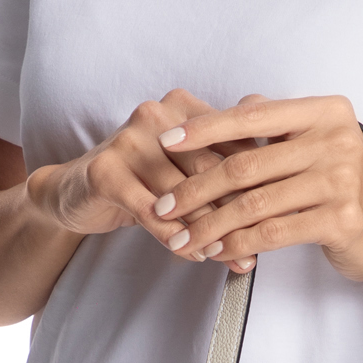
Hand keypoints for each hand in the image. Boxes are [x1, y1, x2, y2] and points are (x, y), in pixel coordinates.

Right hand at [27, 89, 259, 273]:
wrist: (77, 193)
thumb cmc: (144, 183)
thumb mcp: (188, 174)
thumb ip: (230, 178)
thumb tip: (285, 207)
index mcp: (186, 107)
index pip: (232, 144)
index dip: (258, 183)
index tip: (280, 215)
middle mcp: (158, 114)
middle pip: (211, 169)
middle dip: (235, 211)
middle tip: (257, 244)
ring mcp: (128, 138)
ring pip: (182, 193)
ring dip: (206, 230)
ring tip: (225, 255)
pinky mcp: (105, 169)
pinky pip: (150, 210)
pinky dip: (173, 236)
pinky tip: (190, 253)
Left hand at [146, 94, 362, 284]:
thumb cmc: (336, 183)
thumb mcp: (310, 142)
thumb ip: (272, 123)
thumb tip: (224, 109)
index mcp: (325, 112)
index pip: (252, 117)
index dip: (205, 128)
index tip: (166, 140)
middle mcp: (337, 140)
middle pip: (247, 165)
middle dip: (196, 189)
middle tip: (165, 206)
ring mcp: (341, 180)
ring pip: (254, 203)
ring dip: (211, 224)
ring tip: (183, 237)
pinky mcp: (340, 220)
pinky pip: (273, 232)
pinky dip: (239, 243)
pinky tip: (217, 251)